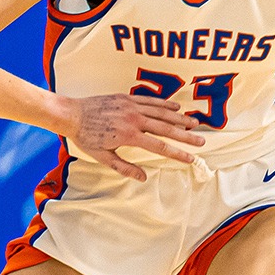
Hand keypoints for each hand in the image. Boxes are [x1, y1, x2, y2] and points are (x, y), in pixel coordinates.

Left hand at [65, 94, 203, 178]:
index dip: (177, 153)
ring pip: (161, 112)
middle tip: (202, 141)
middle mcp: (134, 119)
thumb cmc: (86, 137)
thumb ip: (124, 167)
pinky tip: (176, 108)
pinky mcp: (127, 97)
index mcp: (129, 136)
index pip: (160, 146)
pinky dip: (164, 104)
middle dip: (186, 135)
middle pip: (166, 128)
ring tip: (195, 124)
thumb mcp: (103, 157)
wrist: (72, 114)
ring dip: (180, 118)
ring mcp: (131, 106)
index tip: (190, 158)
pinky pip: (150, 100)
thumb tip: (143, 177)